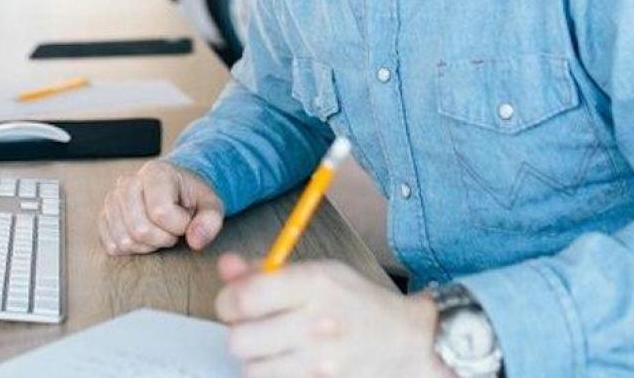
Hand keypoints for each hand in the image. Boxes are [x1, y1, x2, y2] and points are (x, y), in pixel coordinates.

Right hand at [98, 159, 224, 254]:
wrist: (174, 189)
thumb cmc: (192, 196)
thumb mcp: (211, 204)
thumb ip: (210, 221)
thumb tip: (196, 241)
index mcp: (155, 173)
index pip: (160, 211)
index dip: (178, 226)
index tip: (186, 220)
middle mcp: (128, 182)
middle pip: (139, 229)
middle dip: (162, 239)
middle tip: (173, 230)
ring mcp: (112, 199)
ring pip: (124, 240)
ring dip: (147, 246)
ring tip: (159, 232)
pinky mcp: (104, 216)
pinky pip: (111, 246)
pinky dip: (131, 249)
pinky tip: (144, 238)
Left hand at [215, 253, 451, 377]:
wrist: (406, 343)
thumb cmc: (359, 304)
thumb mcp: (320, 272)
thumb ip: (268, 270)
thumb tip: (226, 267)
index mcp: (315, 284)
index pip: (245, 298)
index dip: (227, 302)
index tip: (233, 303)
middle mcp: (318, 323)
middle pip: (240, 339)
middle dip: (240, 332)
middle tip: (254, 326)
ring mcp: (321, 361)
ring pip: (252, 368)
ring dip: (257, 357)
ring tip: (275, 345)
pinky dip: (274, 374)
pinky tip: (290, 361)